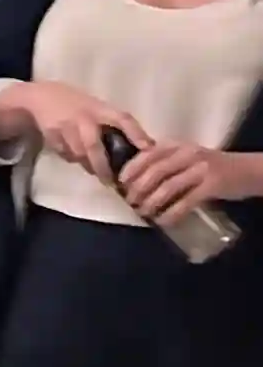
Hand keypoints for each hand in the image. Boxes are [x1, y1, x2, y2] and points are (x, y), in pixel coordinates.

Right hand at [0, 81, 149, 187]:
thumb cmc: (79, 105)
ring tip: (95, 170)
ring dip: (88, 165)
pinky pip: (66, 153)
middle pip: (93, 146)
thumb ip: (114, 125)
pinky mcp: (52, 134)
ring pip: (78, 154)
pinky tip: (74, 153)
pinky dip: (72, 158)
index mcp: (101, 108)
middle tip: (111, 181)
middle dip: (102, 167)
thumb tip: (140, 149)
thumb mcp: (98, 108)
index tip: (148, 149)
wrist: (42, 96)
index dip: (136, 133)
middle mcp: (84, 117)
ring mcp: (66, 126)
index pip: (122, 119)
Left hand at [118, 142, 257, 225]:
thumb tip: (134, 180)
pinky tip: (162, 221)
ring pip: (167, 187)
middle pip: (154, 172)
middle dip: (138, 189)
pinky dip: (170, 213)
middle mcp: (188, 154)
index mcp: (178, 145)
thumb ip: (165, 162)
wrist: (246, 171)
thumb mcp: (186, 156)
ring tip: (143, 212)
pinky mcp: (211, 186)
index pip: (147, 154)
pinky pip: (185, 202)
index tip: (119, 183)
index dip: (131, 169)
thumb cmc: (211, 166)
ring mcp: (200, 169)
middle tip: (129, 202)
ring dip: (151, 203)